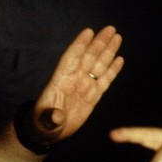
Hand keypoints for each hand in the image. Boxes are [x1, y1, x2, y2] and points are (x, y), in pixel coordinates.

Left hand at [30, 26, 123, 143]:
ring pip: (98, 66)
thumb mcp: (44, 122)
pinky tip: (120, 58)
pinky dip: (112, 70)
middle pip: (88, 58)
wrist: (48, 132)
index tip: (88, 32)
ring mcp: (84, 87)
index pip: (70, 59)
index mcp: (60, 81)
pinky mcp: (92, 97)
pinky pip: (104, 81)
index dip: (79, 45)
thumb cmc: (41, 124)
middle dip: (98, 43)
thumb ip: (50, 118)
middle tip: (110, 28)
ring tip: (117, 37)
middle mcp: (73, 80)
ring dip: (107, 51)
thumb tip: (56, 116)